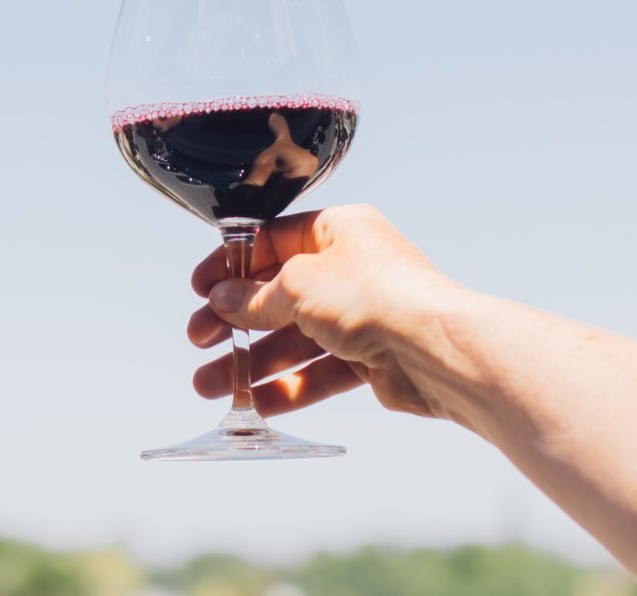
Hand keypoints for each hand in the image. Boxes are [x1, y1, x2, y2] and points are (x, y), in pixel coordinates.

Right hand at [186, 204, 475, 419]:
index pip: (274, 242)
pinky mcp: (370, 359)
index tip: (201, 288)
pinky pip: (318, 372)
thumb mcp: (299, 285)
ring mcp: (361, 316)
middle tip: (199, 340)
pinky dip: (287, 388)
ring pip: (294, 340)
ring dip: (252, 363)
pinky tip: (255, 404)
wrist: (436, 350)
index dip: (233, 266)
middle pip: (278, 295)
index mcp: (339, 231)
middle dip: (235, 322)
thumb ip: (255, 296)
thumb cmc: (379, 297)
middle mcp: (351, 270)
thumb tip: (222, 300)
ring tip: (212, 386)